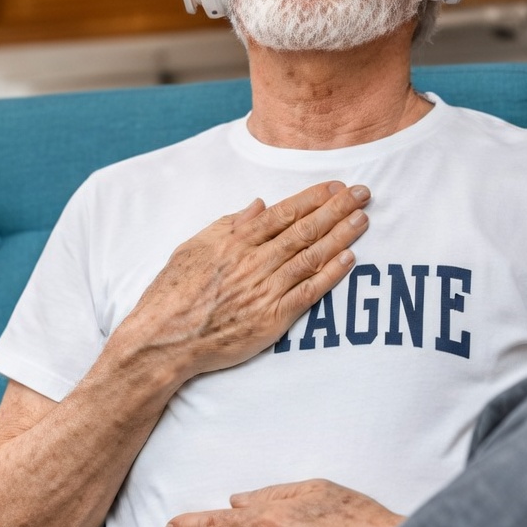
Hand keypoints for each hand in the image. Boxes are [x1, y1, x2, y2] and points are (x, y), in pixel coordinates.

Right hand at [122, 182, 370, 381]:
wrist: (164, 340)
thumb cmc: (173, 294)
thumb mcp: (193, 247)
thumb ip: (228, 225)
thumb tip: (258, 205)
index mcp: (235, 241)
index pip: (283, 213)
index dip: (313, 198)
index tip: (336, 186)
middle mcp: (254, 261)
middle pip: (304, 229)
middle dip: (337, 209)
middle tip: (363, 193)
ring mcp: (265, 290)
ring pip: (312, 256)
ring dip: (341, 235)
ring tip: (363, 219)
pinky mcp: (272, 319)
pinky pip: (309, 293)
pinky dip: (330, 274)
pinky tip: (349, 258)